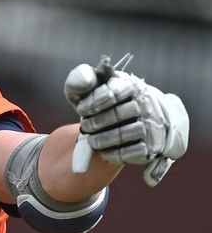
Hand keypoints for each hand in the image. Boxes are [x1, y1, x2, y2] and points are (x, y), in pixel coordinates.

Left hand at [64, 60, 188, 186]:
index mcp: (130, 84)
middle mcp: (145, 103)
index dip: (92, 103)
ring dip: (103, 139)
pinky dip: (114, 154)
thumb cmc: (105, 100)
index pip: (112, 93)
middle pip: (118, 114)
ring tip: (91, 140)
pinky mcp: (152, 145)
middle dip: (96, 123)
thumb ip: (81, 79)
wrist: (136, 117)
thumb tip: (84, 78)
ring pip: (126, 133)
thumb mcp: (91, 87)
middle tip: (84, 127)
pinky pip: (134, 152)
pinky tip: (103, 151)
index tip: (80, 110)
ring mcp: (151, 124)